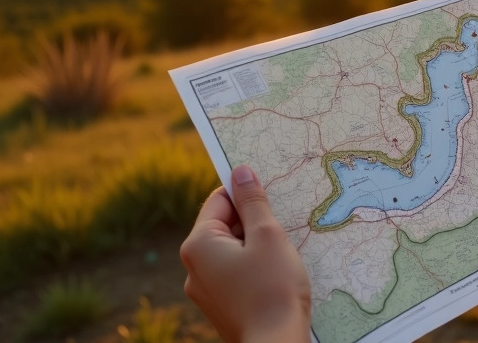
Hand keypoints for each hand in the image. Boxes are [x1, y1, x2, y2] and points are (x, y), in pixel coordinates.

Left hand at [180, 165, 311, 342]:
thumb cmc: (273, 289)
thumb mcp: (267, 236)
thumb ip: (253, 202)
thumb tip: (240, 171)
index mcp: (198, 245)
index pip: (219, 200)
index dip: (246, 193)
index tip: (273, 193)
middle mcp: (193, 268)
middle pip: (225, 225)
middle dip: (254, 221)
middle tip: (283, 224)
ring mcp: (205, 291)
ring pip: (233, 250)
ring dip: (257, 245)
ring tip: (283, 252)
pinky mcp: (221, 306)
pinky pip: (236, 273)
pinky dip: (255, 267)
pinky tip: (277, 273)